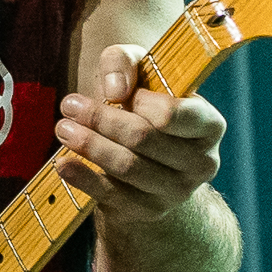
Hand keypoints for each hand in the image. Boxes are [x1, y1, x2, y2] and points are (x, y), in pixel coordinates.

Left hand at [55, 44, 224, 224]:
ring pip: (127, 167)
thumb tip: (115, 90)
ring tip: (63, 128)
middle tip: (69, 105)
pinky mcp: (150, 211)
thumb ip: (125, 61)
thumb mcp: (139, 70)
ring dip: (89, 146)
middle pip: (143, 139)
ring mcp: (177, 191)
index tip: (111, 93)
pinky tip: (62, 163)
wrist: (146, 158)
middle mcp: (201, 162)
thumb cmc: (144, 105)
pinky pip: (113, 195)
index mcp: (209, 125)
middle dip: (101, 120)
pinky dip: (84, 178)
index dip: (139, 102)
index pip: (173, 115)